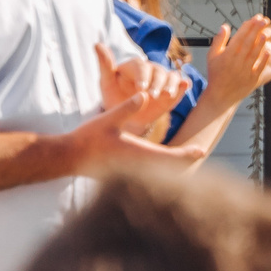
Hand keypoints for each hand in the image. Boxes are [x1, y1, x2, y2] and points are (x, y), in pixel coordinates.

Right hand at [59, 90, 210, 176]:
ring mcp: (131, 173)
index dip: (186, 153)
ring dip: (172, 166)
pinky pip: (148, 175)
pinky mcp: (124, 175)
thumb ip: (127, 107)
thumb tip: (145, 94)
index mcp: (137, 153)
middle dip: (183, 161)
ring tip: (185, 157)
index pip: (169, 156)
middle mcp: (137, 166)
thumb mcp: (108, 118)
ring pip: (158, 173)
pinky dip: (159, 169)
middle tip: (199, 153)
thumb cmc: (87, 139)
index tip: (202, 150)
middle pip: (168, 168)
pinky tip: (161, 163)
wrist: (68, 159)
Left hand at [90, 43, 185, 140]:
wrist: (128, 116)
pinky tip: (185, 86)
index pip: (141, 66)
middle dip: (157, 83)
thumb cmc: (115, 98)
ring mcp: (164, 79)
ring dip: (171, 85)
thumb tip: (97, 43)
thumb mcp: (107, 83)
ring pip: (172, 76)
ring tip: (167, 95)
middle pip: (159, 71)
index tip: (140, 88)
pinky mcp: (174, 89)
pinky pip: (182, 84)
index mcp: (135, 66)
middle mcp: (152, 70)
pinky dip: (184, 84)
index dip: (142, 76)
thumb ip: (105, 64)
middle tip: (152, 95)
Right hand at [199, 15, 270, 109]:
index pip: (239, 37)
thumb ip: (219, 40)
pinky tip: (270, 52)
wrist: (221, 95)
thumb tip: (225, 26)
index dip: (248, 27)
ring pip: (254, 55)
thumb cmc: (217, 73)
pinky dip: (264, 60)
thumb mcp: (212, 56)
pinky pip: (259, 68)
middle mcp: (236, 62)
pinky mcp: (252, 79)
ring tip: (267, 33)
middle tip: (264, 20)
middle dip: (256, 31)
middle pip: (247, 44)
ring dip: (261, 44)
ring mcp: (245, 71)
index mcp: (227, 55)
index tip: (256, 18)